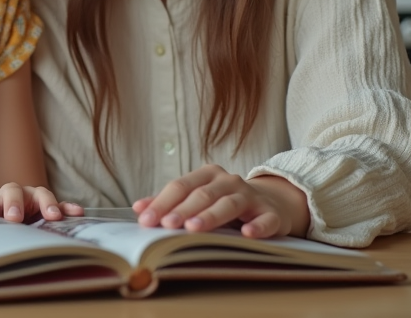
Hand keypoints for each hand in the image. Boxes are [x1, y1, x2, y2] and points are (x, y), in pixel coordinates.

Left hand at [0, 182, 84, 222]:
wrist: (10, 230)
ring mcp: (31, 200)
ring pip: (39, 194)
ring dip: (46, 204)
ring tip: (53, 216)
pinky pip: (59, 206)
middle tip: (14, 218)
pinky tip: (76, 213)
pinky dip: (67, 208)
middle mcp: (9, 197)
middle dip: (14, 203)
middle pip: (11, 190)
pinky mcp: (47, 209)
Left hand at [132, 166, 309, 238]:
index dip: (162, 203)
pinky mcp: (271, 213)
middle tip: (166, 225)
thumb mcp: (199, 198)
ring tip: (193, 229)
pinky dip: (257, 226)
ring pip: (229, 204)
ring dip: (211, 216)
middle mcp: (229, 181)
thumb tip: (138, 209)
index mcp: (207, 175)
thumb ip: (170, 203)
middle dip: (182, 210)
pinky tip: (247, 234)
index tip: (145, 220)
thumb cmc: (225, 202)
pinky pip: (265, 219)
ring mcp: (251, 196)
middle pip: (202, 194)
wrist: (272, 202)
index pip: (180, 186)